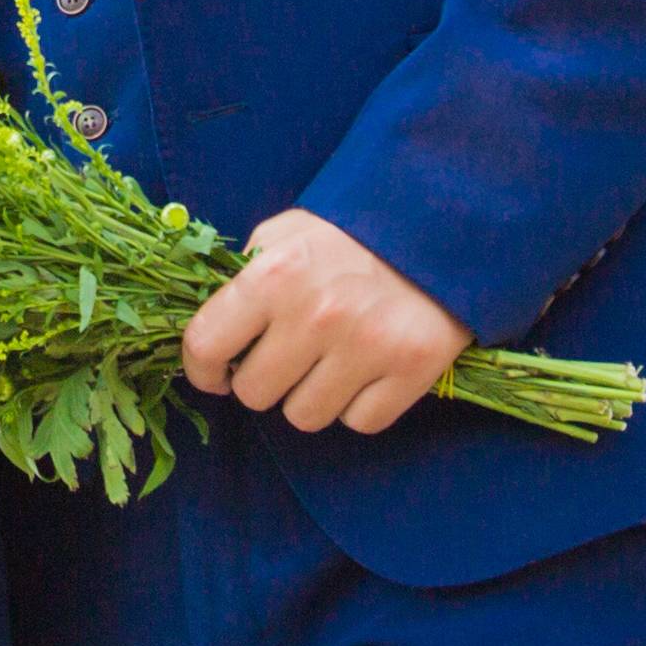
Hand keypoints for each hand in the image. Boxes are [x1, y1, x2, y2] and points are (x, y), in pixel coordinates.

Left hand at [182, 207, 466, 432]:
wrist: (444, 223)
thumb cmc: (353, 230)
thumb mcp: (287, 232)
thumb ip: (245, 275)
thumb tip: (215, 329)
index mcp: (275, 274)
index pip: (206, 346)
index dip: (201, 369)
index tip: (215, 373)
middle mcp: (317, 314)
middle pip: (255, 394)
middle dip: (263, 380)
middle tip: (285, 357)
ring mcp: (368, 346)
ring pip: (304, 416)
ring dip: (310, 395)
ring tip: (329, 361)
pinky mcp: (413, 370)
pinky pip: (359, 422)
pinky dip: (360, 404)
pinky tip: (368, 369)